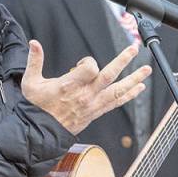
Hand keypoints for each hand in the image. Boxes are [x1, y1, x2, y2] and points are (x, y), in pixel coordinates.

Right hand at [22, 41, 151, 134]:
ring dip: (134, 79)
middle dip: (123, 61)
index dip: (88, 62)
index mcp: (69, 86)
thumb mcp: (31, 83)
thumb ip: (34, 61)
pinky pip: (116, 102)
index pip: (90, 69)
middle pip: (109, 76)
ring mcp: (92, 104)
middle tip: (134, 48)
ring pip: (117, 90)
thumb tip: (34, 43)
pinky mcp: (96, 112)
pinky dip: (129, 95)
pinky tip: (138, 87)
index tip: (81, 64)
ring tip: (146, 70)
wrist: (41, 133)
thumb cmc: (37, 108)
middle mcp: (84, 95)